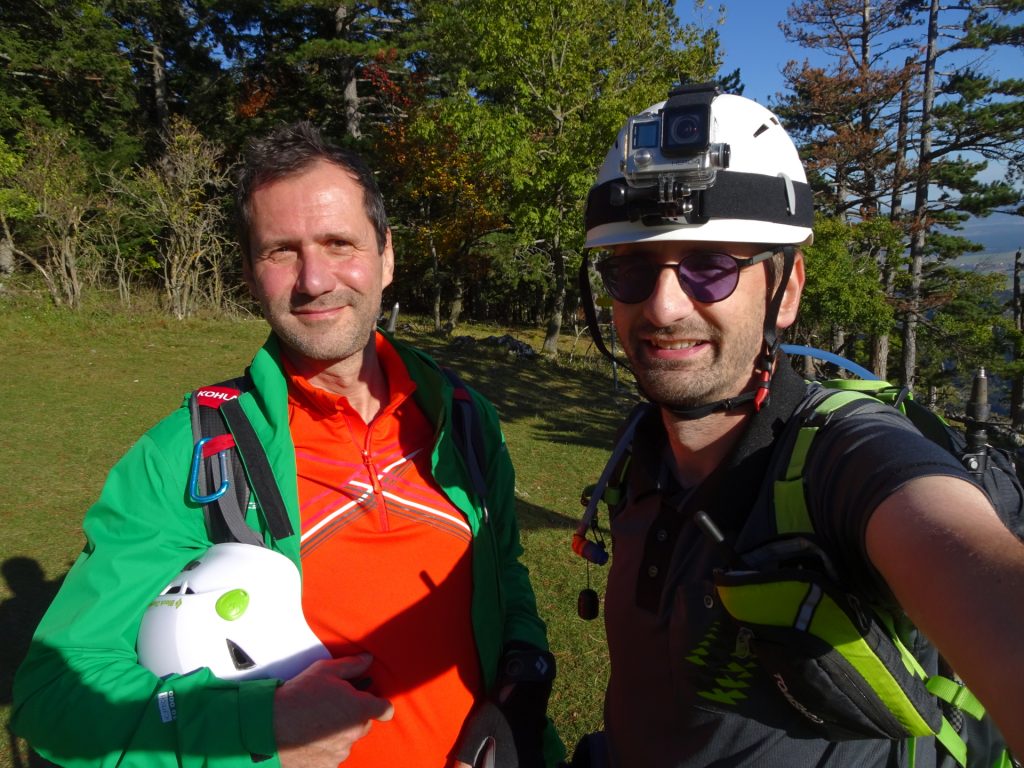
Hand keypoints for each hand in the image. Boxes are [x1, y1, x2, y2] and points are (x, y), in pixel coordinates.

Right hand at [274, 654, 393, 767]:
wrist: (270, 726)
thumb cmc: (300, 695)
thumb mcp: (326, 670)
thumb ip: (352, 665)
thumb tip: (368, 659)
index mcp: (360, 709)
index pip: (385, 709)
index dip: (380, 704)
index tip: (370, 701)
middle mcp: (355, 733)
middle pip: (363, 724)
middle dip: (353, 716)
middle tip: (332, 707)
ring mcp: (341, 752)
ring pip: (347, 740)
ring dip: (338, 733)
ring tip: (316, 722)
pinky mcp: (327, 766)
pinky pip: (332, 756)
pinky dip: (325, 749)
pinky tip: (310, 739)